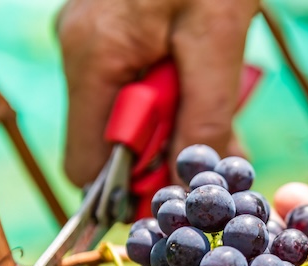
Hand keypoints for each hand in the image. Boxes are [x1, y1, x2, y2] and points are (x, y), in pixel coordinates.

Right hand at [57, 0, 257, 185]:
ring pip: (129, 116)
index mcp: (93, 58)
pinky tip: (207, 81)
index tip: (183, 187)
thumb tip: (188, 186)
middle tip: (222, 147)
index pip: (86, 164)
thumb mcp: (216, 41)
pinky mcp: (113, 34)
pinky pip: (137, 86)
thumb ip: (203, 118)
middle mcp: (81, 52)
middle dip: (168, 154)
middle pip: (112, 143)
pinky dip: (174, 97)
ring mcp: (94, 41)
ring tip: (226, 113)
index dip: (132, 189)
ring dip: (178, 125)